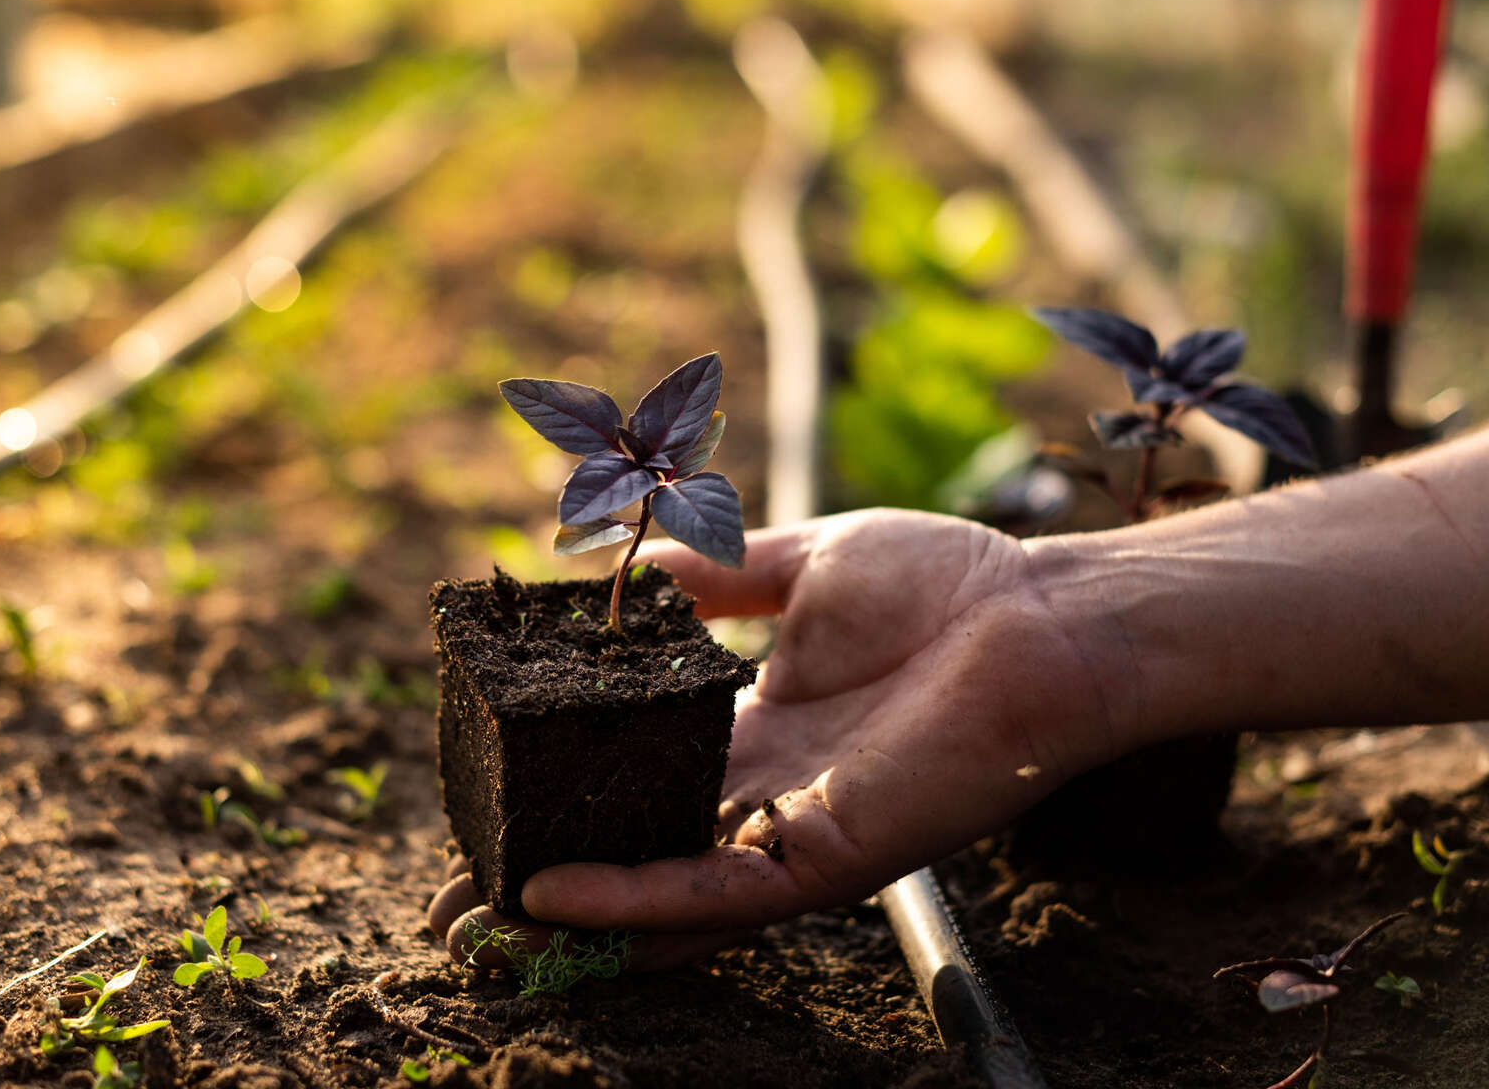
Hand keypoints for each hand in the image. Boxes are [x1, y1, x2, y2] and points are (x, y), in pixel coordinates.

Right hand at [428, 508, 1132, 969]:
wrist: (1041, 617)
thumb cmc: (946, 582)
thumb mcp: (801, 562)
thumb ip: (714, 572)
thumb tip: (629, 559)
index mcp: (754, 726)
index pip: (637, 776)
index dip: (563, 789)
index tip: (486, 791)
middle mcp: (761, 792)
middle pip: (631, 848)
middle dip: (542, 877)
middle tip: (448, 901)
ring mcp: (789, 830)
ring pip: (656, 893)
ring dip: (565, 914)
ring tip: (470, 929)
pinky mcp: (824, 855)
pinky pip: (714, 891)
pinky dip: (631, 902)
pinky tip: (553, 901)